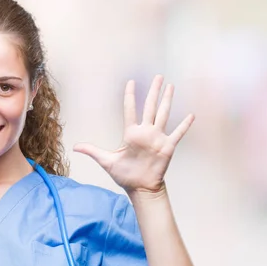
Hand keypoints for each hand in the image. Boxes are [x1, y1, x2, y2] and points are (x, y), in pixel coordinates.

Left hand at [73, 75, 194, 195]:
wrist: (140, 188)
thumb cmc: (125, 175)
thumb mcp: (106, 161)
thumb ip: (93, 151)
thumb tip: (75, 147)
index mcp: (131, 133)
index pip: (130, 110)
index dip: (130, 95)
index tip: (131, 82)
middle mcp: (145, 132)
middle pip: (150, 107)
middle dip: (154, 91)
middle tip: (159, 76)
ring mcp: (157, 138)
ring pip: (163, 114)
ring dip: (167, 100)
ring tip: (171, 86)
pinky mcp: (167, 147)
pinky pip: (177, 133)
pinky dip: (184, 125)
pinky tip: (191, 115)